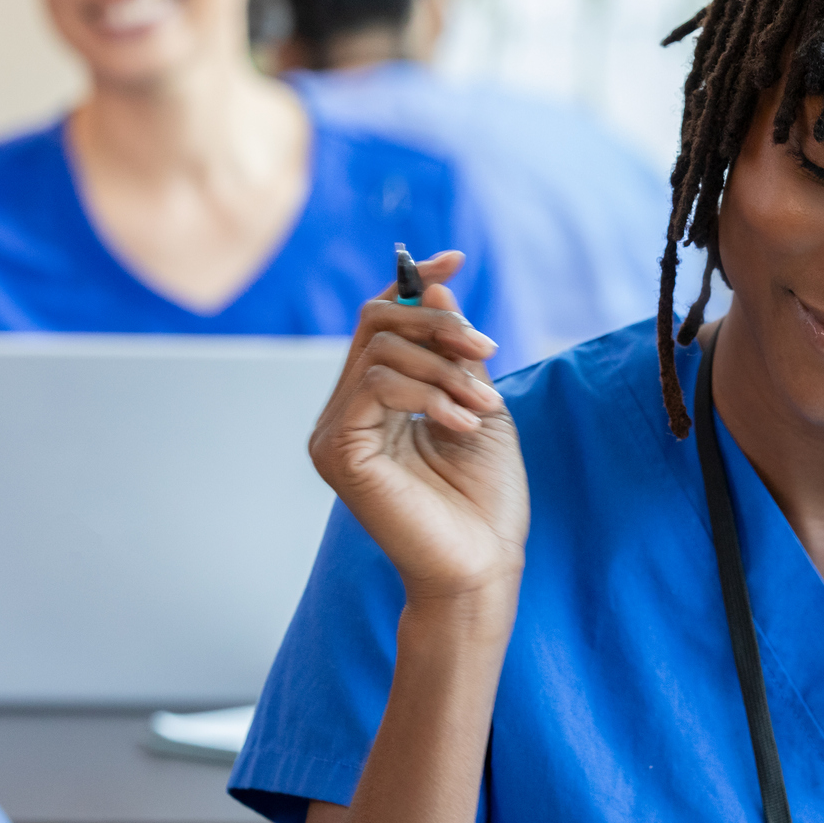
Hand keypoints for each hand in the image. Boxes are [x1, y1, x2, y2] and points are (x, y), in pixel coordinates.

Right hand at [309, 251, 528, 600]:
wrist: (483, 565)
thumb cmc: (485, 500)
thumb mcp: (480, 404)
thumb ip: (455, 351)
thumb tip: (435, 284)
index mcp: (376, 401)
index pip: (381, 319)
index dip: (416, 283)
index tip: (457, 257)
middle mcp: (346, 411)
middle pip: (378, 322)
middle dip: (441, 326)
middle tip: (488, 352)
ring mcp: (335, 431)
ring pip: (382, 349)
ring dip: (446, 369)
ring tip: (483, 411)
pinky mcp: (337, 451)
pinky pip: (376, 383)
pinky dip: (428, 394)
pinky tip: (460, 424)